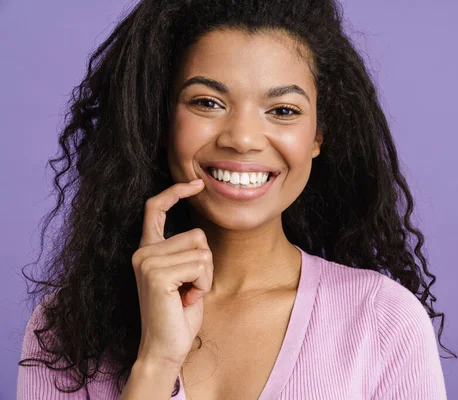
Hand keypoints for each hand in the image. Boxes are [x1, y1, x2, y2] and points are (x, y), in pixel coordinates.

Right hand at [131, 180, 212, 367]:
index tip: (197, 183)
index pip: (156, 208)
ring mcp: (147, 261)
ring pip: (202, 251)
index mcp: (148, 250)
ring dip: (205, 276)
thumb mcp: (184, 276)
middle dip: (206, 264)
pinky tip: (187, 300)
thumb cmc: (179, 314)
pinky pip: (201, 265)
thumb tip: (200, 235)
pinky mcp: (157, 274)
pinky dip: (203, 284)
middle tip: (190, 289)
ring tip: (188, 295)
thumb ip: (186, 253)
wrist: (165, 348)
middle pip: (197, 235)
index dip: (176, 192)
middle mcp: (143, 252)